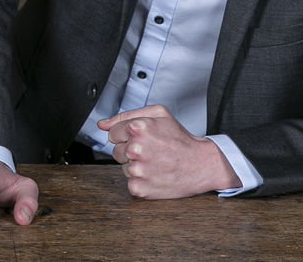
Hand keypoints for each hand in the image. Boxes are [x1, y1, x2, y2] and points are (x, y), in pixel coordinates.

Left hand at [98, 105, 240, 198]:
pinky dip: (141, 181)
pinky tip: (155, 174)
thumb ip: (125, 115)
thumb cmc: (180, 138)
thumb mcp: (158, 114)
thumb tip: (102, 124)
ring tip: (155, 162)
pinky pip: (129, 183)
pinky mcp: (140, 188)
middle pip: (116, 151)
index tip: (142, 139)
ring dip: (136, 166)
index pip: (112, 133)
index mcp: (138, 128)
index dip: (126, 135)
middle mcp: (136, 149)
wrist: (201, 164)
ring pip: (123, 168)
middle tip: (151, 151)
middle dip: (130, 150)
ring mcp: (138, 170)